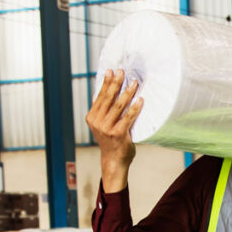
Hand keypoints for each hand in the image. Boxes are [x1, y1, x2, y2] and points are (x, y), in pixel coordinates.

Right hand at [86, 69, 142, 192]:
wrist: (114, 160)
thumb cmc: (111, 140)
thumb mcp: (102, 124)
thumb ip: (102, 110)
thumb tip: (102, 90)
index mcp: (91, 117)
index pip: (100, 96)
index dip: (106, 83)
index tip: (111, 71)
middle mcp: (97, 122)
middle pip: (108, 98)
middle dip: (116, 83)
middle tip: (122, 72)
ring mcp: (107, 128)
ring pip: (118, 106)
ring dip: (127, 93)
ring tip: (134, 83)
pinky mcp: (118, 134)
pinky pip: (128, 118)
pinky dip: (134, 108)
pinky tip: (140, 100)